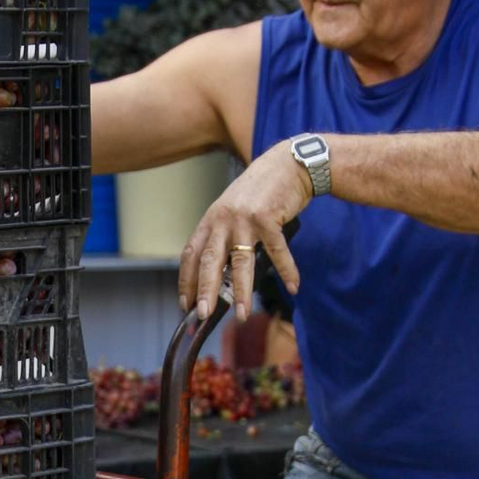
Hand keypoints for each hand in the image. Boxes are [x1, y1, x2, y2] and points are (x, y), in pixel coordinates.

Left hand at [178, 140, 310, 322]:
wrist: (287, 164)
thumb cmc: (260, 192)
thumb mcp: (232, 210)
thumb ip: (224, 236)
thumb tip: (220, 275)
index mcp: (211, 220)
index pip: (191, 254)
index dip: (187, 280)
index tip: (185, 303)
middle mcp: (223, 220)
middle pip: (210, 261)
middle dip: (206, 291)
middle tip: (203, 314)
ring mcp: (246, 219)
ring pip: (241, 262)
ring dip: (242, 292)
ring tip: (242, 314)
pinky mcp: (269, 218)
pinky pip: (277, 252)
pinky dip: (287, 271)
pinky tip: (293, 286)